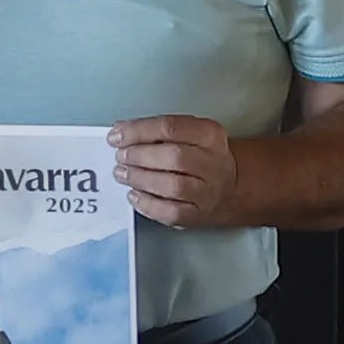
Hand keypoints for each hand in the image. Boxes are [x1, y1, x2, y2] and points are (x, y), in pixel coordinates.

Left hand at [110, 113, 251, 229]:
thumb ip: (156, 131)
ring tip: (122, 174)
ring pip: (173, 186)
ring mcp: (207, 192)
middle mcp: (213, 163)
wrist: (228, 187)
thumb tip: (120, 132)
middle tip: (120, 157)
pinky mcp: (197, 215)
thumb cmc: (198, 156)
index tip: (116, 136)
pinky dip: (147, 204)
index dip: (138, 131)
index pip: (170, 128)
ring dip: (140, 179)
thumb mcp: (187, 133)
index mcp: (209, 134)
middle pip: (174, 157)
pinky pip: (171, 212)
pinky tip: (134, 195)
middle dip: (139, 156)